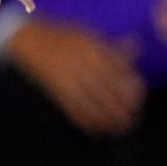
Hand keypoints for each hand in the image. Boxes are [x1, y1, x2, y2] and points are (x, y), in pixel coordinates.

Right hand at [7, 19, 145, 136]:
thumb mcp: (89, 36)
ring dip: (106, 118)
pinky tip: (94, 130)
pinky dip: (84, 120)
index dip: (131, 88)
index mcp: (93, 48)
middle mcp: (81, 62)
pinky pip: (71, 107)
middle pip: (107, 89)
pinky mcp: (54, 88)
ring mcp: (67, 76)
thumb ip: (111, 46)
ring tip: (117, 129)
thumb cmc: (62, 38)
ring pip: (91, 101)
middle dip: (121, 108)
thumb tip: (136, 46)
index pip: (119, 71)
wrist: (28, 40)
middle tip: (132, 121)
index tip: (139, 100)